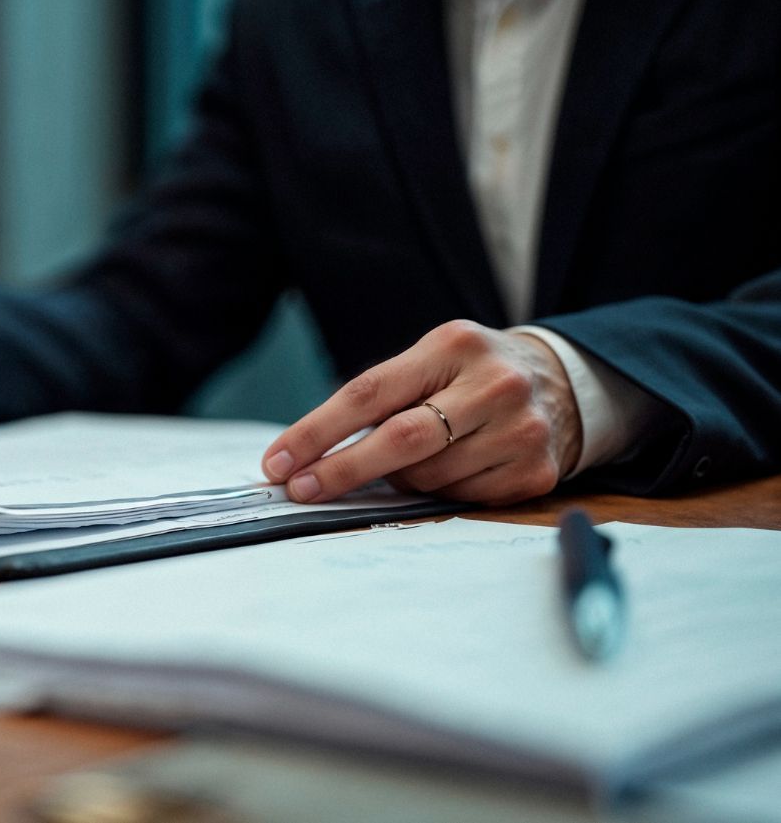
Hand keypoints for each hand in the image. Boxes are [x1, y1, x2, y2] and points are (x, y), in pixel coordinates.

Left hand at [260, 320, 582, 505]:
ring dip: (399, 480)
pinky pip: (460, 497)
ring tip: (410, 461)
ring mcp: (521, 429)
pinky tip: (452, 469)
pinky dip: (439, 491)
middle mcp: (494, 384)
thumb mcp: (431, 360)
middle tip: (301, 490)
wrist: (564, 383)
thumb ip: (379, 398)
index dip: (316, 432)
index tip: (278, 461)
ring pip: (427, 477)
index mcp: (453, 345)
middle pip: (399, 439)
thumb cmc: (471, 375)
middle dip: (341, 470)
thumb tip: (307, 456)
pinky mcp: (536, 471)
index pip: (368, 392)